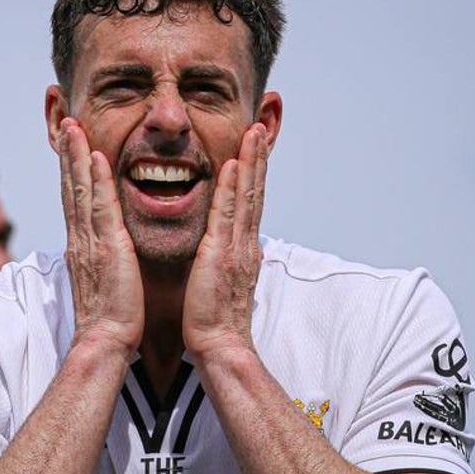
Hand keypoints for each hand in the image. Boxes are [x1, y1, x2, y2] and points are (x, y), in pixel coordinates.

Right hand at [57, 117, 143, 355]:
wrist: (106, 343)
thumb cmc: (112, 319)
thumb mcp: (107, 281)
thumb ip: (106, 261)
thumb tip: (110, 253)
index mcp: (83, 247)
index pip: (76, 200)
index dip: (72, 171)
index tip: (72, 145)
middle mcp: (80, 239)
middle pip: (72, 186)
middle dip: (68, 153)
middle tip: (65, 122)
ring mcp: (90, 242)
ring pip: (80, 189)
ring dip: (76, 155)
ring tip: (72, 125)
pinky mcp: (105, 248)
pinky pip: (99, 206)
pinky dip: (95, 180)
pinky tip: (95, 156)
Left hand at [183, 124, 268, 360]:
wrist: (219, 347)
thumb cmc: (214, 322)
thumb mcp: (221, 284)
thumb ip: (225, 263)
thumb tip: (231, 253)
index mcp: (242, 250)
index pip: (249, 204)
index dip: (254, 174)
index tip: (254, 149)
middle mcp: (245, 244)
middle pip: (254, 191)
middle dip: (258, 158)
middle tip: (260, 125)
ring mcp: (236, 248)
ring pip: (246, 195)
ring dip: (251, 161)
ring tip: (254, 131)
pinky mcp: (221, 254)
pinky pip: (227, 213)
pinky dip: (231, 186)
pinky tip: (233, 163)